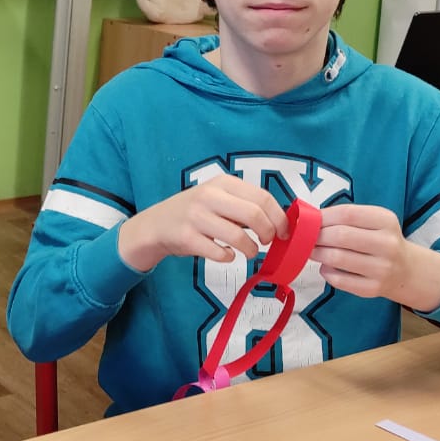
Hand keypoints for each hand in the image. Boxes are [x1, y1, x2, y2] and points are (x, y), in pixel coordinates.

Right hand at [117, 175, 288, 272]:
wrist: (156, 225)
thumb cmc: (195, 213)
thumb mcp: (218, 198)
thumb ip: (244, 204)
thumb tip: (279, 221)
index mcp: (222, 183)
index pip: (262, 198)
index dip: (279, 218)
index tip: (283, 231)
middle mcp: (209, 196)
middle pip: (254, 215)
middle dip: (269, 233)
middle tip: (268, 242)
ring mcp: (196, 217)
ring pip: (238, 237)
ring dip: (251, 250)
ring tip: (249, 252)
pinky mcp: (187, 238)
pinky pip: (219, 253)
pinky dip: (228, 257)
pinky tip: (225, 254)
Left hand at [309, 204, 439, 311]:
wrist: (406, 270)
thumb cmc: (380, 240)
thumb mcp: (373, 222)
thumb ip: (347, 218)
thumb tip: (311, 220)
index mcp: (386, 221)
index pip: (347, 214)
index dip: (323, 216)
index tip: (311, 220)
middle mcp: (387, 244)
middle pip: (340, 236)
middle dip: (316, 235)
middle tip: (306, 237)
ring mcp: (381, 268)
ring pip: (336, 258)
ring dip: (317, 253)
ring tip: (312, 250)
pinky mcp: (372, 289)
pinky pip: (338, 279)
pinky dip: (325, 271)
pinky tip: (326, 266)